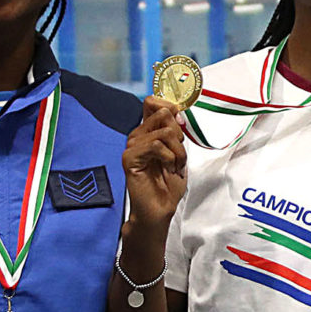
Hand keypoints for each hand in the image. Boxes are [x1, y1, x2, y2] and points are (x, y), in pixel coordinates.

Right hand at [122, 97, 188, 233]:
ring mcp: (132, 146)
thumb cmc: (167, 185)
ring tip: (174, 166)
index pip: (152, 102)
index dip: (170, 106)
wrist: (159, 209)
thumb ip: (175, 131)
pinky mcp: (130, 158)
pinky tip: (167, 169)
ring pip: (164, 131)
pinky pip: (156, 145)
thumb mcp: (178, 153)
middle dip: (179, 136)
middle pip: (162, 113)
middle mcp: (137, 136)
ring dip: (178, 151)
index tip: (181, 124)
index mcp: (147, 132)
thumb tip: (175, 111)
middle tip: (178, 156)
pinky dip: (170, 158)